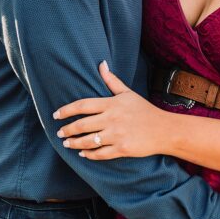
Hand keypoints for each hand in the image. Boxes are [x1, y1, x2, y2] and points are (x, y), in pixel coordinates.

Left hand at [54, 61, 173, 158]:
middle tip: (59, 133)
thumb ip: (112, 81)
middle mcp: (112, 119)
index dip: (66, 110)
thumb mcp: (128, 93)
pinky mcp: (122, 149)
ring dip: (74, 143)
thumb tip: (101, 64)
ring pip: (88, 141)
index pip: (82, 105)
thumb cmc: (144, 110)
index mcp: (111, 104)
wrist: (164, 130)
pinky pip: (100, 154)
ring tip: (66, 143)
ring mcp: (116, 135)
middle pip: (81, 125)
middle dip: (67, 130)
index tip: (56, 115)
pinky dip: (89, 154)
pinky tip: (83, 153)